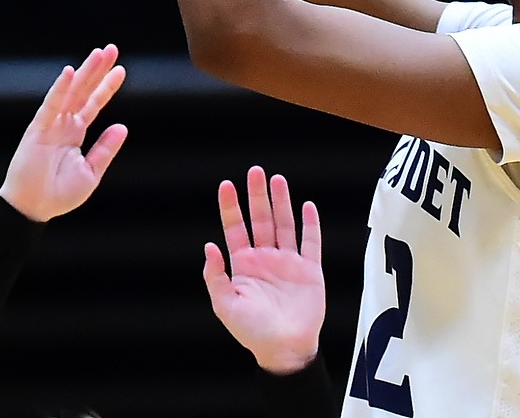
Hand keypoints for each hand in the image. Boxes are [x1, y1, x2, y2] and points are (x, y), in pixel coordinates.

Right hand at [0, 45, 128, 221]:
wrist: (33, 208)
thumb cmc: (59, 194)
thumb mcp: (91, 172)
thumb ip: (105, 149)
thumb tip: (122, 126)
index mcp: (75, 133)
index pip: (94, 103)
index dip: (106, 86)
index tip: (121, 69)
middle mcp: (63, 124)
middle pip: (84, 90)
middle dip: (98, 70)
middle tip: (111, 48)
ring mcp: (50, 124)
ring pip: (71, 92)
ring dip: (85, 72)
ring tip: (99, 53)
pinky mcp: (38, 129)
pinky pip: (51, 105)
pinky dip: (59, 89)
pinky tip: (69, 72)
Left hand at [203, 165, 324, 373]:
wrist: (284, 349)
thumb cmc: (252, 331)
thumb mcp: (225, 306)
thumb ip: (215, 276)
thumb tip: (208, 246)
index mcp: (243, 265)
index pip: (235, 228)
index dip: (231, 207)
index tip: (226, 184)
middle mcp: (265, 258)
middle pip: (261, 219)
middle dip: (257, 196)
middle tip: (255, 171)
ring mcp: (288, 262)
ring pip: (285, 224)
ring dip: (282, 202)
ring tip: (278, 180)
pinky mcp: (310, 269)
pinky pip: (311, 242)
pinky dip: (310, 224)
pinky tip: (307, 206)